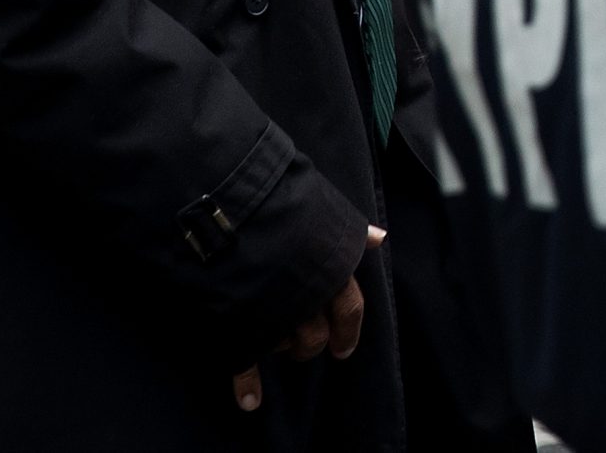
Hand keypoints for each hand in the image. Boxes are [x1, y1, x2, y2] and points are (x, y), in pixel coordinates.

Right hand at [233, 224, 383, 412]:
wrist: (226, 212)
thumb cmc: (279, 205)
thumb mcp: (320, 210)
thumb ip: (349, 231)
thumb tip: (379, 238)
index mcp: (329, 268)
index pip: (351, 308)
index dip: (349, 329)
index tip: (344, 349)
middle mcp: (305, 294)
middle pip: (317, 335)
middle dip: (312, 343)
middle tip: (305, 347)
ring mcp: (273, 312)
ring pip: (286, 344)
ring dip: (281, 347)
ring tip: (270, 336)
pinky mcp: (241, 324)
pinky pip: (246, 360)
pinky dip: (246, 384)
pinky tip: (250, 401)